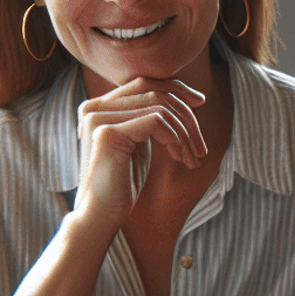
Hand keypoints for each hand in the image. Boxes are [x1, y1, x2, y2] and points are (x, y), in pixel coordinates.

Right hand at [75, 77, 206, 229]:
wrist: (102, 213)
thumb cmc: (123, 182)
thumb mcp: (140, 143)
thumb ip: (149, 119)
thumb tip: (180, 97)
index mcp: (99, 106)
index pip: (144, 82)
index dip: (176, 88)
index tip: (201, 102)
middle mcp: (94, 107)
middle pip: (156, 91)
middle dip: (187, 116)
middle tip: (201, 147)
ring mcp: (98, 118)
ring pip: (161, 107)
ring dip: (186, 133)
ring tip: (193, 158)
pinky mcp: (108, 132)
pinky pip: (157, 121)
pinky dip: (176, 139)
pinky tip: (181, 159)